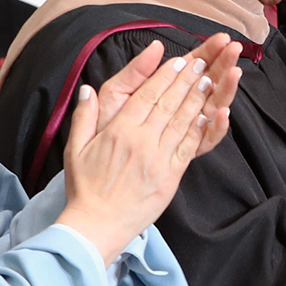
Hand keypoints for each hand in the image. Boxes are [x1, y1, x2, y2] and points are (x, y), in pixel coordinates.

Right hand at [57, 40, 238, 262]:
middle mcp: (142, 141)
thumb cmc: (84, 188)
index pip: (146, 95)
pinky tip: (210, 113)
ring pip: (183, 121)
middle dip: (187, 80)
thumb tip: (87, 89)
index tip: (178, 61)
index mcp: (119, 131)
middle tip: (202, 62)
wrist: (97, 224)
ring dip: (198, 98)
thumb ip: (84, 116)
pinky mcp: (171, 175)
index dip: (164, 76)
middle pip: (169, 103)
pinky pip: (189, 147)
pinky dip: (201, 128)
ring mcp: (159, 158)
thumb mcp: (75, 148)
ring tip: (210, 79)